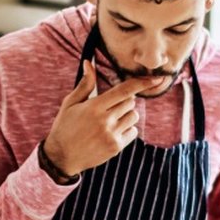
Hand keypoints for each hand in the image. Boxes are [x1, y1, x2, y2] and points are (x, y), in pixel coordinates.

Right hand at [42, 60, 156, 177]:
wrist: (62, 157)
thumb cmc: (65, 126)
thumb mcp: (70, 103)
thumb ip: (85, 84)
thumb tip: (89, 63)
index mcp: (94, 107)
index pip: (124, 91)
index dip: (142, 83)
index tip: (157, 78)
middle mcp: (105, 121)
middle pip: (131, 102)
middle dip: (125, 100)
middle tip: (110, 107)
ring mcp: (112, 135)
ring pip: (134, 116)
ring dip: (127, 114)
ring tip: (110, 120)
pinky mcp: (116, 147)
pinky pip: (133, 132)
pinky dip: (127, 129)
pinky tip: (112, 131)